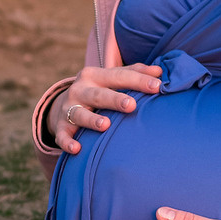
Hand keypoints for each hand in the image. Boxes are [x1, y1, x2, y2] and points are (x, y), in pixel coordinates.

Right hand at [48, 63, 163, 154]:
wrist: (61, 104)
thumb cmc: (98, 90)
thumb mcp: (111, 79)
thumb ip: (134, 73)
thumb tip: (159, 71)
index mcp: (95, 75)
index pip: (119, 76)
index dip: (138, 81)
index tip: (157, 87)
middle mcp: (80, 90)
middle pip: (99, 95)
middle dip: (114, 100)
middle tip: (131, 105)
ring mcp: (68, 109)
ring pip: (80, 114)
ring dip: (91, 119)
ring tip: (105, 125)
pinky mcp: (61, 127)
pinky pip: (62, 135)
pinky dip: (67, 142)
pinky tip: (76, 148)